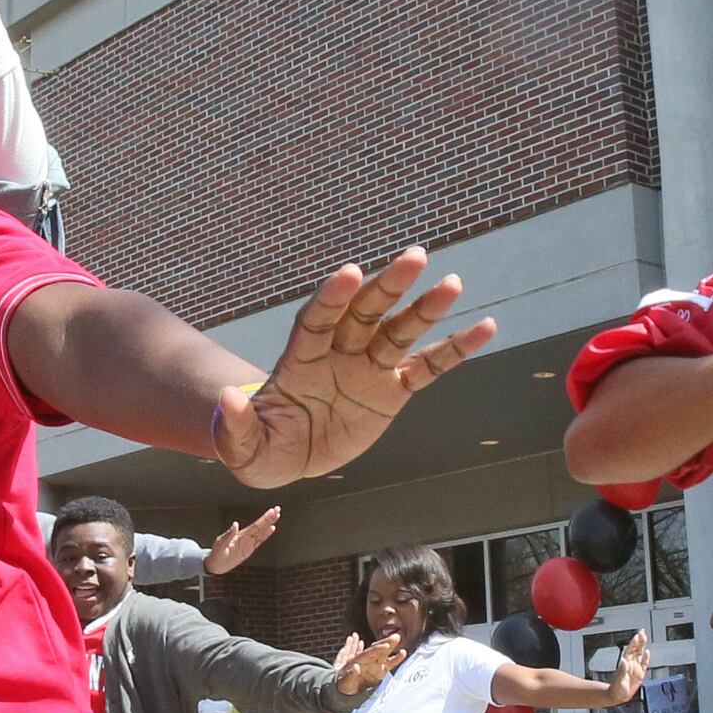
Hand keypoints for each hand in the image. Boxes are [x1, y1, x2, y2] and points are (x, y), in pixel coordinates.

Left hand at [206, 507, 281, 574]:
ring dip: (269, 523)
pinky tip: (272, 528)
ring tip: (277, 515)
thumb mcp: (220, 545)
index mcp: (240, 535)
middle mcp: (246, 537)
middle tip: (278, 509)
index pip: (255, 525)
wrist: (215, 565)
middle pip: (260, 526)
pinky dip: (266, 535)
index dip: (264, 519)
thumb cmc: (216, 553)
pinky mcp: (249, 549)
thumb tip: (235, 524)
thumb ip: (228, 535)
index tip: (271, 511)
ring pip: (261, 532)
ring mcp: (248, 543)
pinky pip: (259, 541)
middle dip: (269, 518)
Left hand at [210, 249, 498, 486]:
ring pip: (400, 332)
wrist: (290, 455)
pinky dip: (456, 349)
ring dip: (425, 308)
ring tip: (453, 283)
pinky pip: (429, 368)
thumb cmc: (262, 446)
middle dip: (388, 286)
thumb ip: (236, 426)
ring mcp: (368, 368)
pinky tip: (485, 327)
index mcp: (301, 360)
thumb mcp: (242, 446)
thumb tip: (226, 400)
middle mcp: (339, 353)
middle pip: (366, 312)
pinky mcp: (393, 390)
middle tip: (415, 257)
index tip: (351, 273)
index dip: (333, 297)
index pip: (317, 320)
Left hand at [331, 630, 404, 694]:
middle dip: (385, 642)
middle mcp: (367, 660)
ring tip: (398, 638)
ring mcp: (374, 664)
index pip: (368, 653)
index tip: (386, 646)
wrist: (345, 691)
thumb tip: (356, 667)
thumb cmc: (343, 685)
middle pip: (377, 649)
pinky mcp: (380, 671)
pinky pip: (390, 664)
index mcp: (357, 660)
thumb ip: (350, 675)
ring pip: (384, 653)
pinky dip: (396, 659)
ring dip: (391, 646)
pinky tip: (402, 653)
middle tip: (395, 637)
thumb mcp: (343, 682)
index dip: (377, 649)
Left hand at [604, 630, 651, 706]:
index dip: (634, 643)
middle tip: (642, 631)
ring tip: (644, 636)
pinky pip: (644, 664)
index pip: (630, 650)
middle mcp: (630, 664)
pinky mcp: (640, 674)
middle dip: (639, 640)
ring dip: (642, 645)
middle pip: (636, 649)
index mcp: (625, 663)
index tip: (637, 635)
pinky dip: (646, 658)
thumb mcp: (619, 680)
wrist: (617, 696)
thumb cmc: (616, 689)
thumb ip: (622, 670)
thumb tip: (624, 661)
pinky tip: (647, 652)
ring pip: (640, 654)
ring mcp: (635, 668)